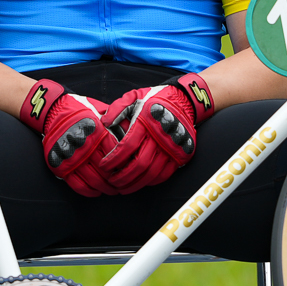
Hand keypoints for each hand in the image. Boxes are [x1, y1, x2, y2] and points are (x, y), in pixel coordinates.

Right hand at [19, 79, 123, 197]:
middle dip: (118, 180)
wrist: (54, 111)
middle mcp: (84, 145)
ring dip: (106, 188)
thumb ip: (117, 124)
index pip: (116, 154)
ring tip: (112, 190)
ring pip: (94, 181)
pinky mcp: (60, 165)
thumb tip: (135, 137)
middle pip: (107, 171)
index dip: (126, 164)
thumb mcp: (101, 112)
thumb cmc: (83, 111)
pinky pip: (78, 185)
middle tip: (124, 184)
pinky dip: (89, 191)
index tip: (131, 169)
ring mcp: (71, 156)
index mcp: (97, 131)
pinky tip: (96, 191)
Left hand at [101, 73, 214, 193]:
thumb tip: (104, 124)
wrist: (183, 100)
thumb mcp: (133, 97)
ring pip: (151, 173)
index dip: (113, 160)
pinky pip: (165, 174)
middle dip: (122, 177)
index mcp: (145, 121)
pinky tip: (140, 182)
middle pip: (139, 164)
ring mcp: (173, 147)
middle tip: (111, 182)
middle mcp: (160, 136)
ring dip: (135, 184)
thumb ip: (117, 109)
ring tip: (122, 188)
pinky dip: (151, 182)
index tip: (103, 167)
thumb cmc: (153, 99)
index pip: (126, 147)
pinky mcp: (182, 155)